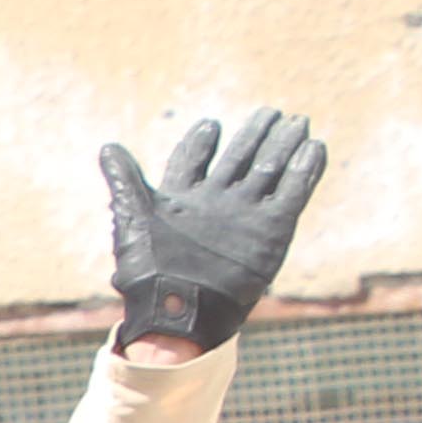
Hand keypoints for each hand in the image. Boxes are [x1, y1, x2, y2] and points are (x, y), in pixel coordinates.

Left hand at [99, 107, 327, 358]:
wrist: (179, 309)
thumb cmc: (149, 269)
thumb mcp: (132, 218)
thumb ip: (125, 180)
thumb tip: (107, 147)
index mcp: (181, 200)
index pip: (193, 162)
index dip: (201, 144)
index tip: (210, 126)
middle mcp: (216, 204)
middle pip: (239, 159)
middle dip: (255, 135)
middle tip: (269, 113)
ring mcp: (246, 215)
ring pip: (270, 170)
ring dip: (283, 146)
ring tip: (296, 122)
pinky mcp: (273, 229)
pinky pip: (294, 193)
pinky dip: (305, 170)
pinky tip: (314, 147)